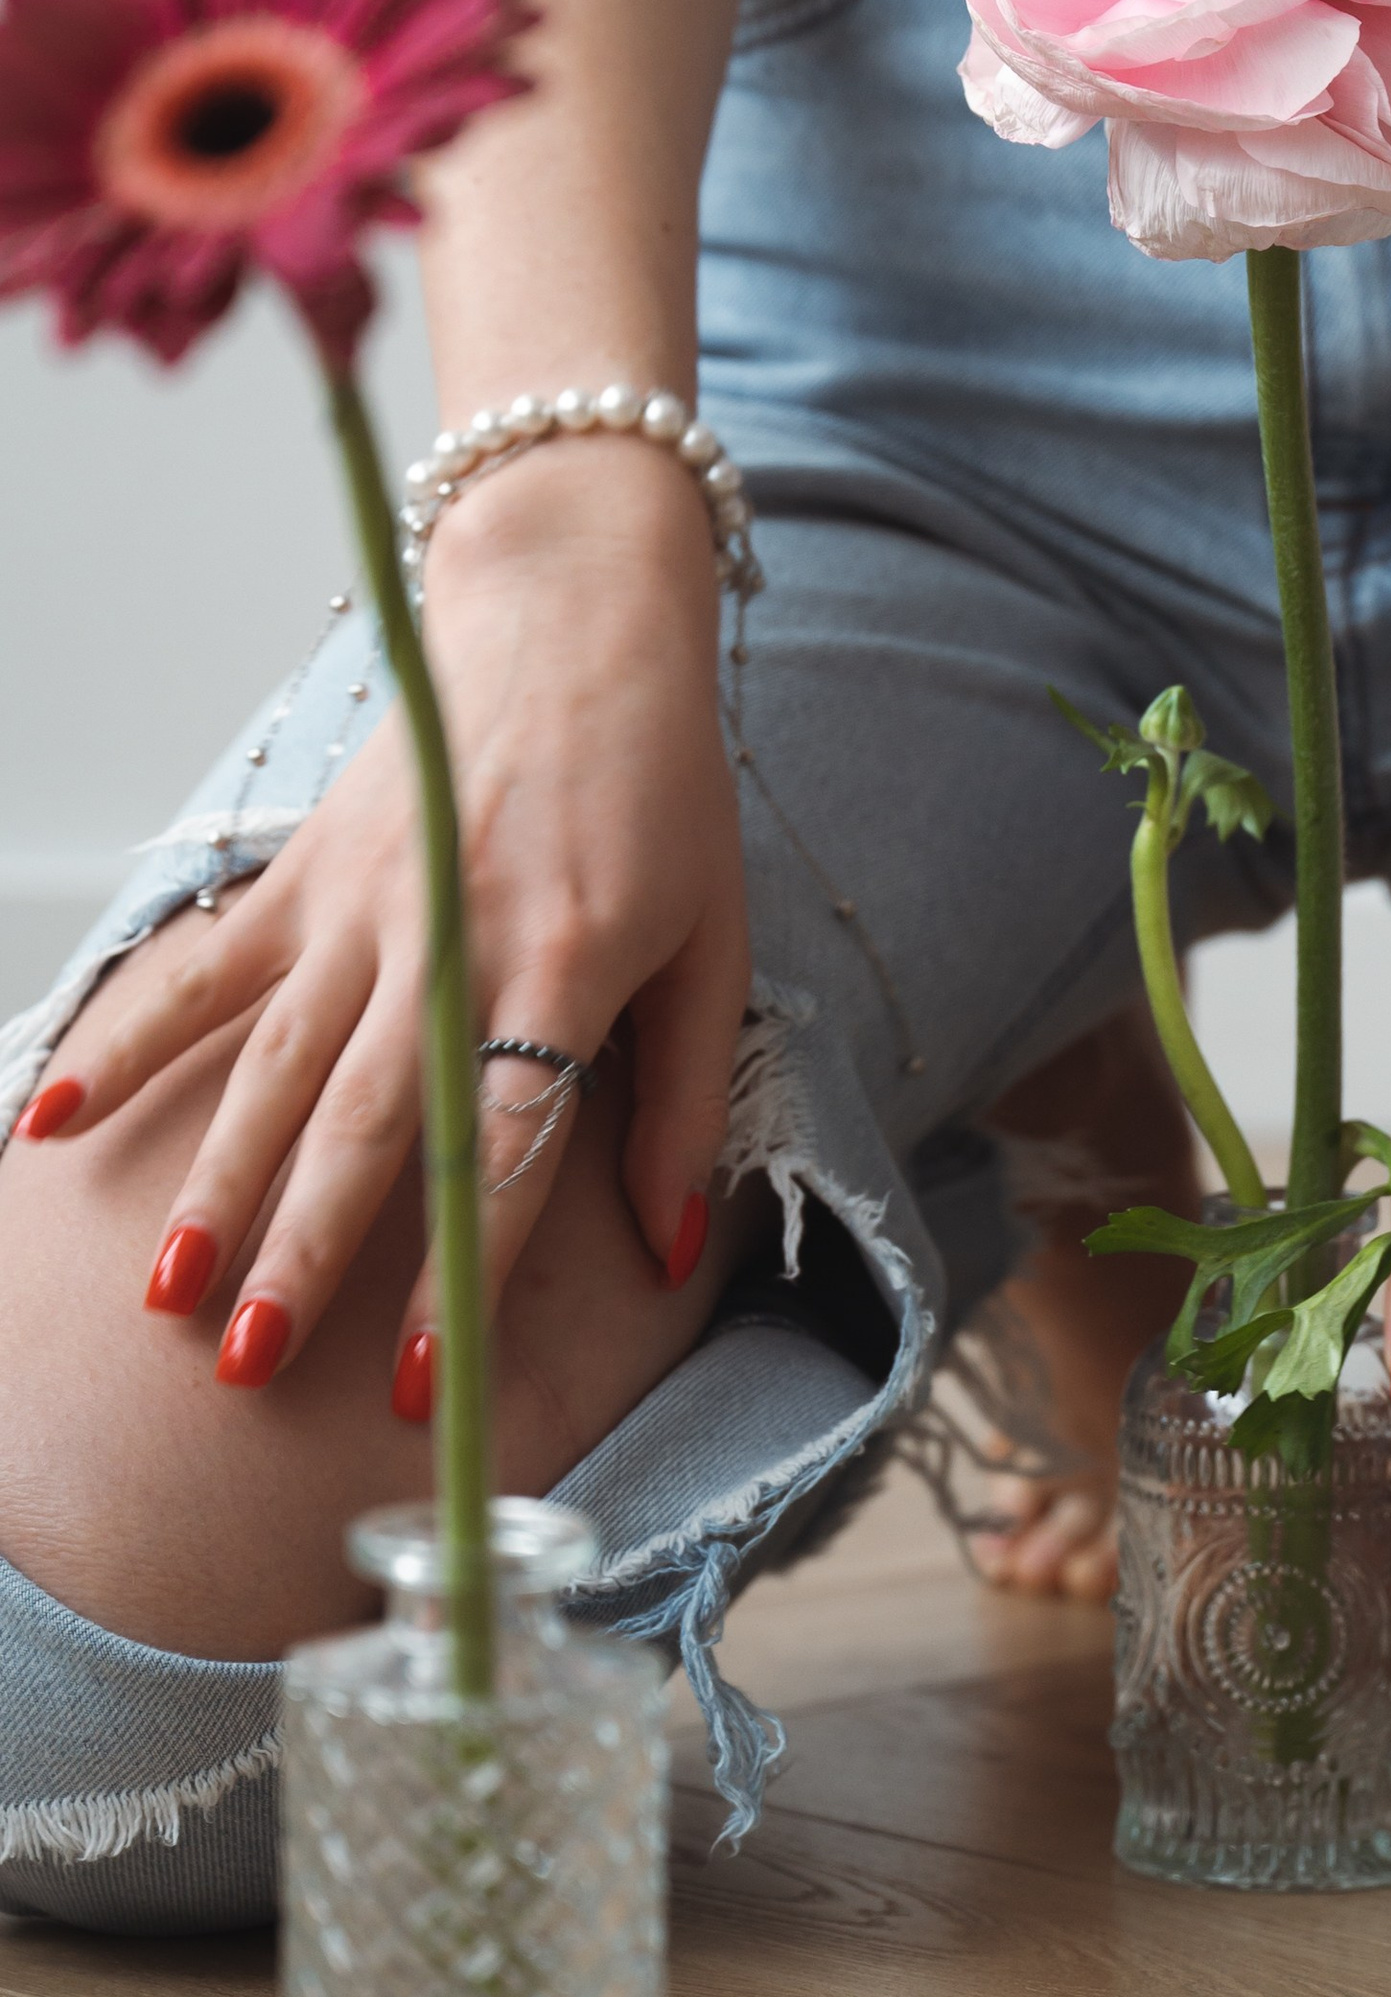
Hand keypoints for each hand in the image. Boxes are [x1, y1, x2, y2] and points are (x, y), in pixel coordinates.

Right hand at [15, 440, 748, 1385]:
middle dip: (305, 1253)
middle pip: (365, 1121)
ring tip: (166, 1292)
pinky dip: (120, 1041)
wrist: (575, 614)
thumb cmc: (663, 787)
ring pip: (271, 1065)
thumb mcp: (717, 938)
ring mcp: (360, 904)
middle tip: (249, 1369)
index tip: (419, 1382)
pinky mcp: (301, 872)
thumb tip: (671, 1247)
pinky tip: (47, 1121)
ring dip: (216, 1182)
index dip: (459, 1271)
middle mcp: (448, 939)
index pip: (505, 1144)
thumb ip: (689, 1096)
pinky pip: (198, 970)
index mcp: (566, 963)